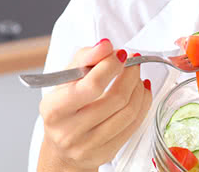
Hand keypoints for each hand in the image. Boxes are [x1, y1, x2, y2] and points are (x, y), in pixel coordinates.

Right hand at [37, 39, 151, 171]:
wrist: (62, 147)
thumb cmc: (65, 106)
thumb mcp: (66, 78)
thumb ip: (85, 57)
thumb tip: (105, 45)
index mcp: (55, 109)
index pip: (91, 85)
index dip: (111, 66)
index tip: (120, 54)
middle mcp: (69, 131)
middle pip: (115, 98)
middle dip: (130, 74)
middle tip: (133, 62)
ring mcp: (89, 145)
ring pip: (129, 111)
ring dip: (139, 87)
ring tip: (136, 76)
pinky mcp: (106, 153)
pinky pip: (134, 124)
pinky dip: (143, 103)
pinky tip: (141, 91)